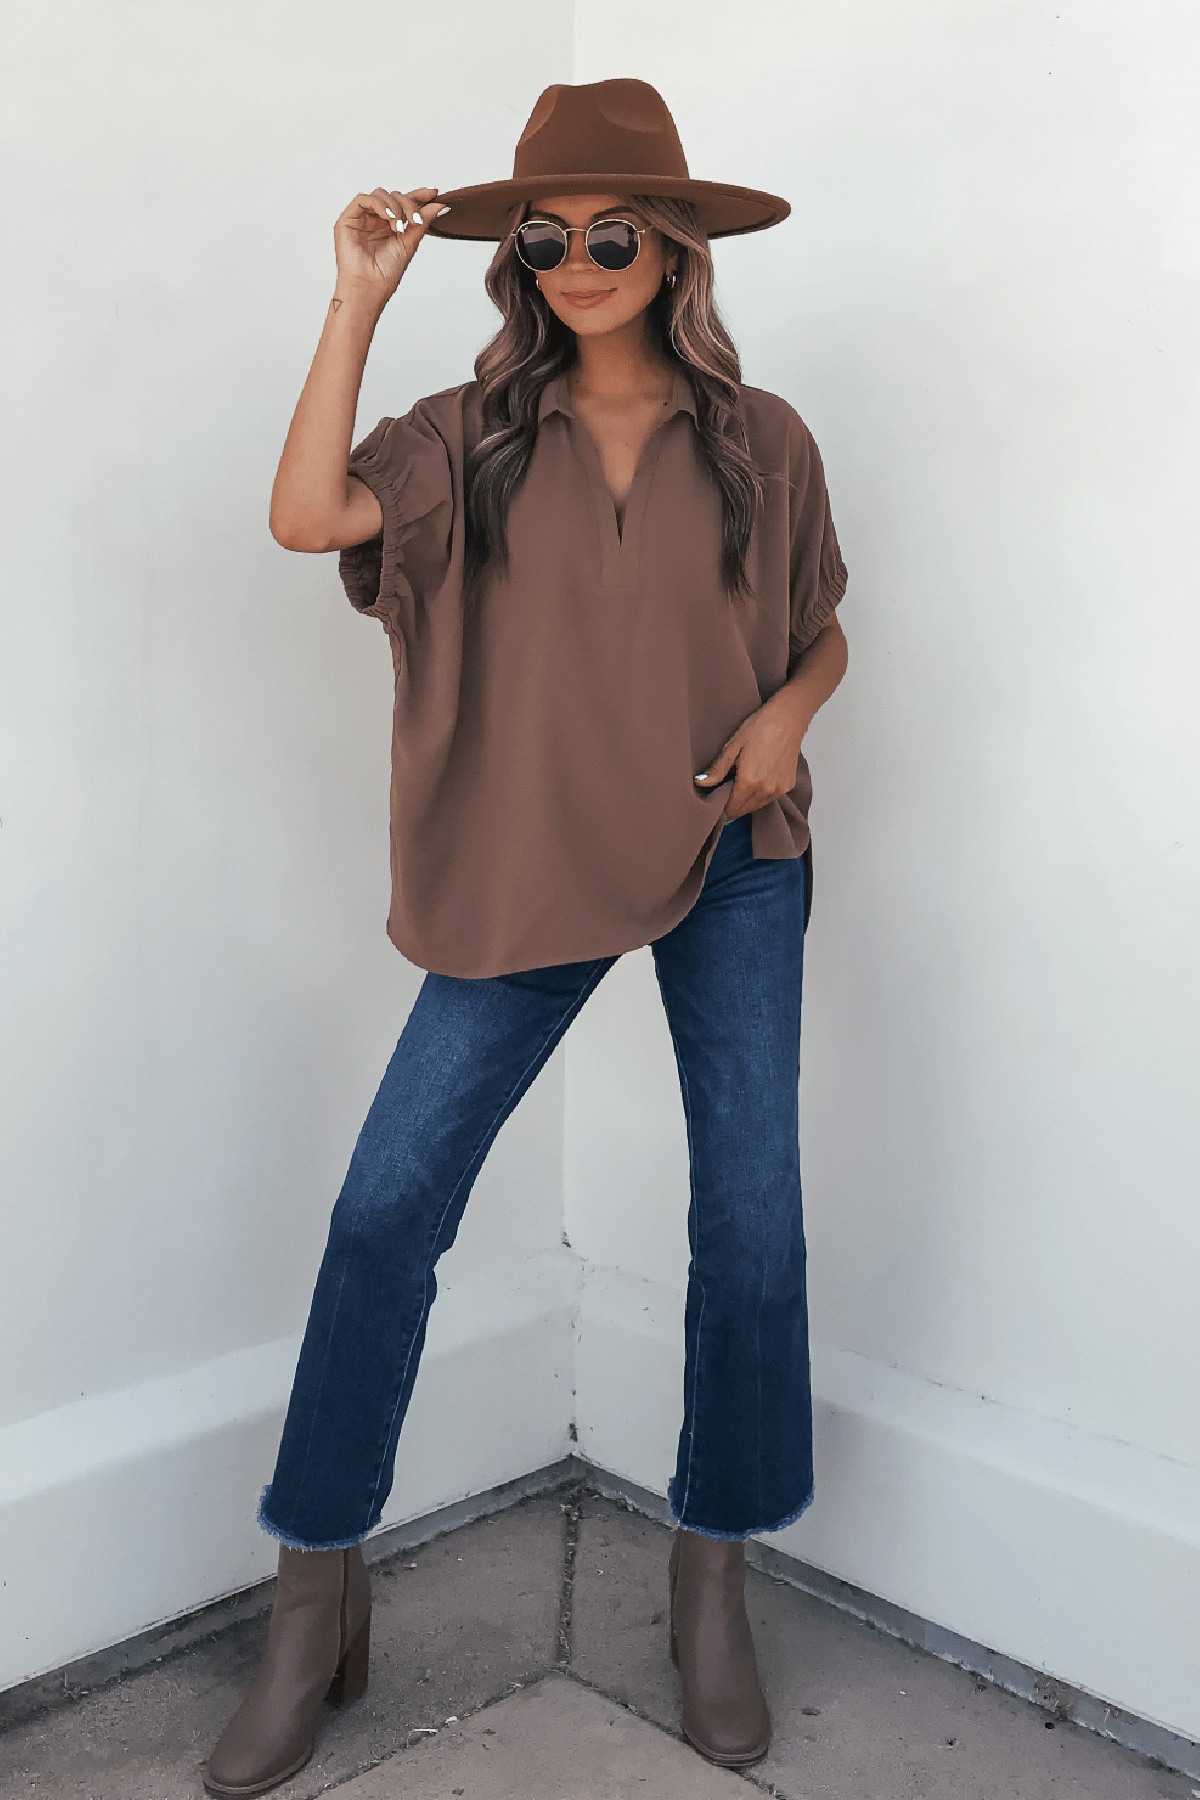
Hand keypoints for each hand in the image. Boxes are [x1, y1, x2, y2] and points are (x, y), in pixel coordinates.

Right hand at [332, 186, 449, 300]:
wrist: (369, 287)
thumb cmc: (386, 273)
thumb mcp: (410, 243)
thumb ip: (423, 222)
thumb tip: (442, 206)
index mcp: (389, 225)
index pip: (403, 202)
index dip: (418, 195)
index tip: (434, 193)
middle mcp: (375, 219)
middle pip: (394, 195)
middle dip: (408, 204)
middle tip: (416, 221)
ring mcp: (361, 218)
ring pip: (380, 194)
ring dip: (394, 206)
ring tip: (399, 226)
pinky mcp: (347, 219)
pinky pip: (363, 199)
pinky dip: (379, 204)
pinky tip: (389, 217)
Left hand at [694, 692, 806, 820]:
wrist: (787, 718)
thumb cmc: (760, 728)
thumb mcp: (732, 747)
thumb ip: (717, 770)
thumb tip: (700, 783)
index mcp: (749, 782)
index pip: (731, 808)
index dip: (721, 806)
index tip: (716, 799)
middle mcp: (765, 790)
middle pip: (743, 810)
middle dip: (733, 804)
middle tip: (726, 788)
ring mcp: (779, 790)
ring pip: (756, 806)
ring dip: (747, 800)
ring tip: (741, 782)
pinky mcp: (788, 786)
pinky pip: (769, 798)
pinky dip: (760, 794)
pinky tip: (756, 779)